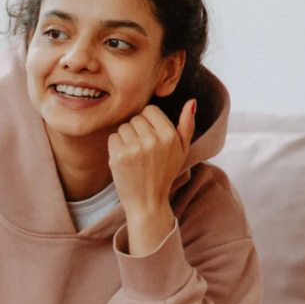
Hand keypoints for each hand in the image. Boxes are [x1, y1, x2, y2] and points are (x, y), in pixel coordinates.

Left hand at [108, 99, 196, 255]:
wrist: (148, 202)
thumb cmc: (164, 174)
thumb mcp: (182, 150)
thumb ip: (187, 125)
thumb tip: (192, 101)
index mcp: (169, 135)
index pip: (150, 110)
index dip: (148, 122)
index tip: (150, 137)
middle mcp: (152, 140)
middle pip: (135, 118)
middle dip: (137, 131)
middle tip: (142, 150)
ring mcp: (134, 148)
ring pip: (123, 127)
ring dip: (125, 139)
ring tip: (134, 156)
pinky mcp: (118, 156)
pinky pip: (112, 138)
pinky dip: (115, 147)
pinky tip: (125, 160)